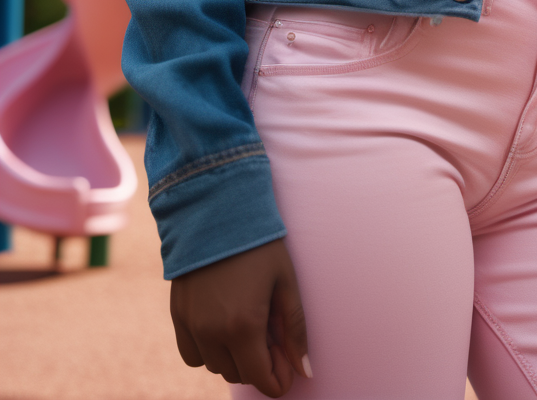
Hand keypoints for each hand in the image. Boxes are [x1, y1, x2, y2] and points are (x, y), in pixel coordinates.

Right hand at [170, 238, 310, 395]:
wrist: (216, 208)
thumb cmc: (258, 243)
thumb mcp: (285, 281)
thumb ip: (295, 330)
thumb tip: (305, 371)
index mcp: (244, 325)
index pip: (262, 380)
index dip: (279, 378)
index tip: (287, 363)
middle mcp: (213, 332)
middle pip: (240, 375)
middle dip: (259, 363)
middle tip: (270, 335)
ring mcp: (191, 325)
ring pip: (215, 366)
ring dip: (233, 356)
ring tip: (247, 323)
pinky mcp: (178, 315)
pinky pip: (192, 354)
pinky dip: (208, 349)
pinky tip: (222, 325)